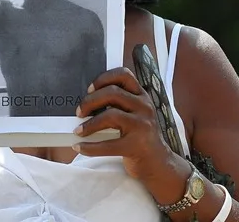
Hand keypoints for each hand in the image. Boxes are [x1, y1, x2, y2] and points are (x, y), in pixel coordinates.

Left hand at [73, 67, 187, 198]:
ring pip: (110, 115)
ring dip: (89, 124)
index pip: (124, 75)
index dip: (104, 78)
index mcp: (142, 96)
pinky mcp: (137, 145)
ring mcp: (142, 125)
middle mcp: (144, 107)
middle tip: (79, 112)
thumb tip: (86, 103)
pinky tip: (80, 147)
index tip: (90, 89)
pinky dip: (90, 147)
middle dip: (90, 101)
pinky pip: (108, 144)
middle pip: (112, 93)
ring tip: (78, 131)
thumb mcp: (136, 115)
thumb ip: (120, 105)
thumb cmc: (140, 137)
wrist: (159, 164)